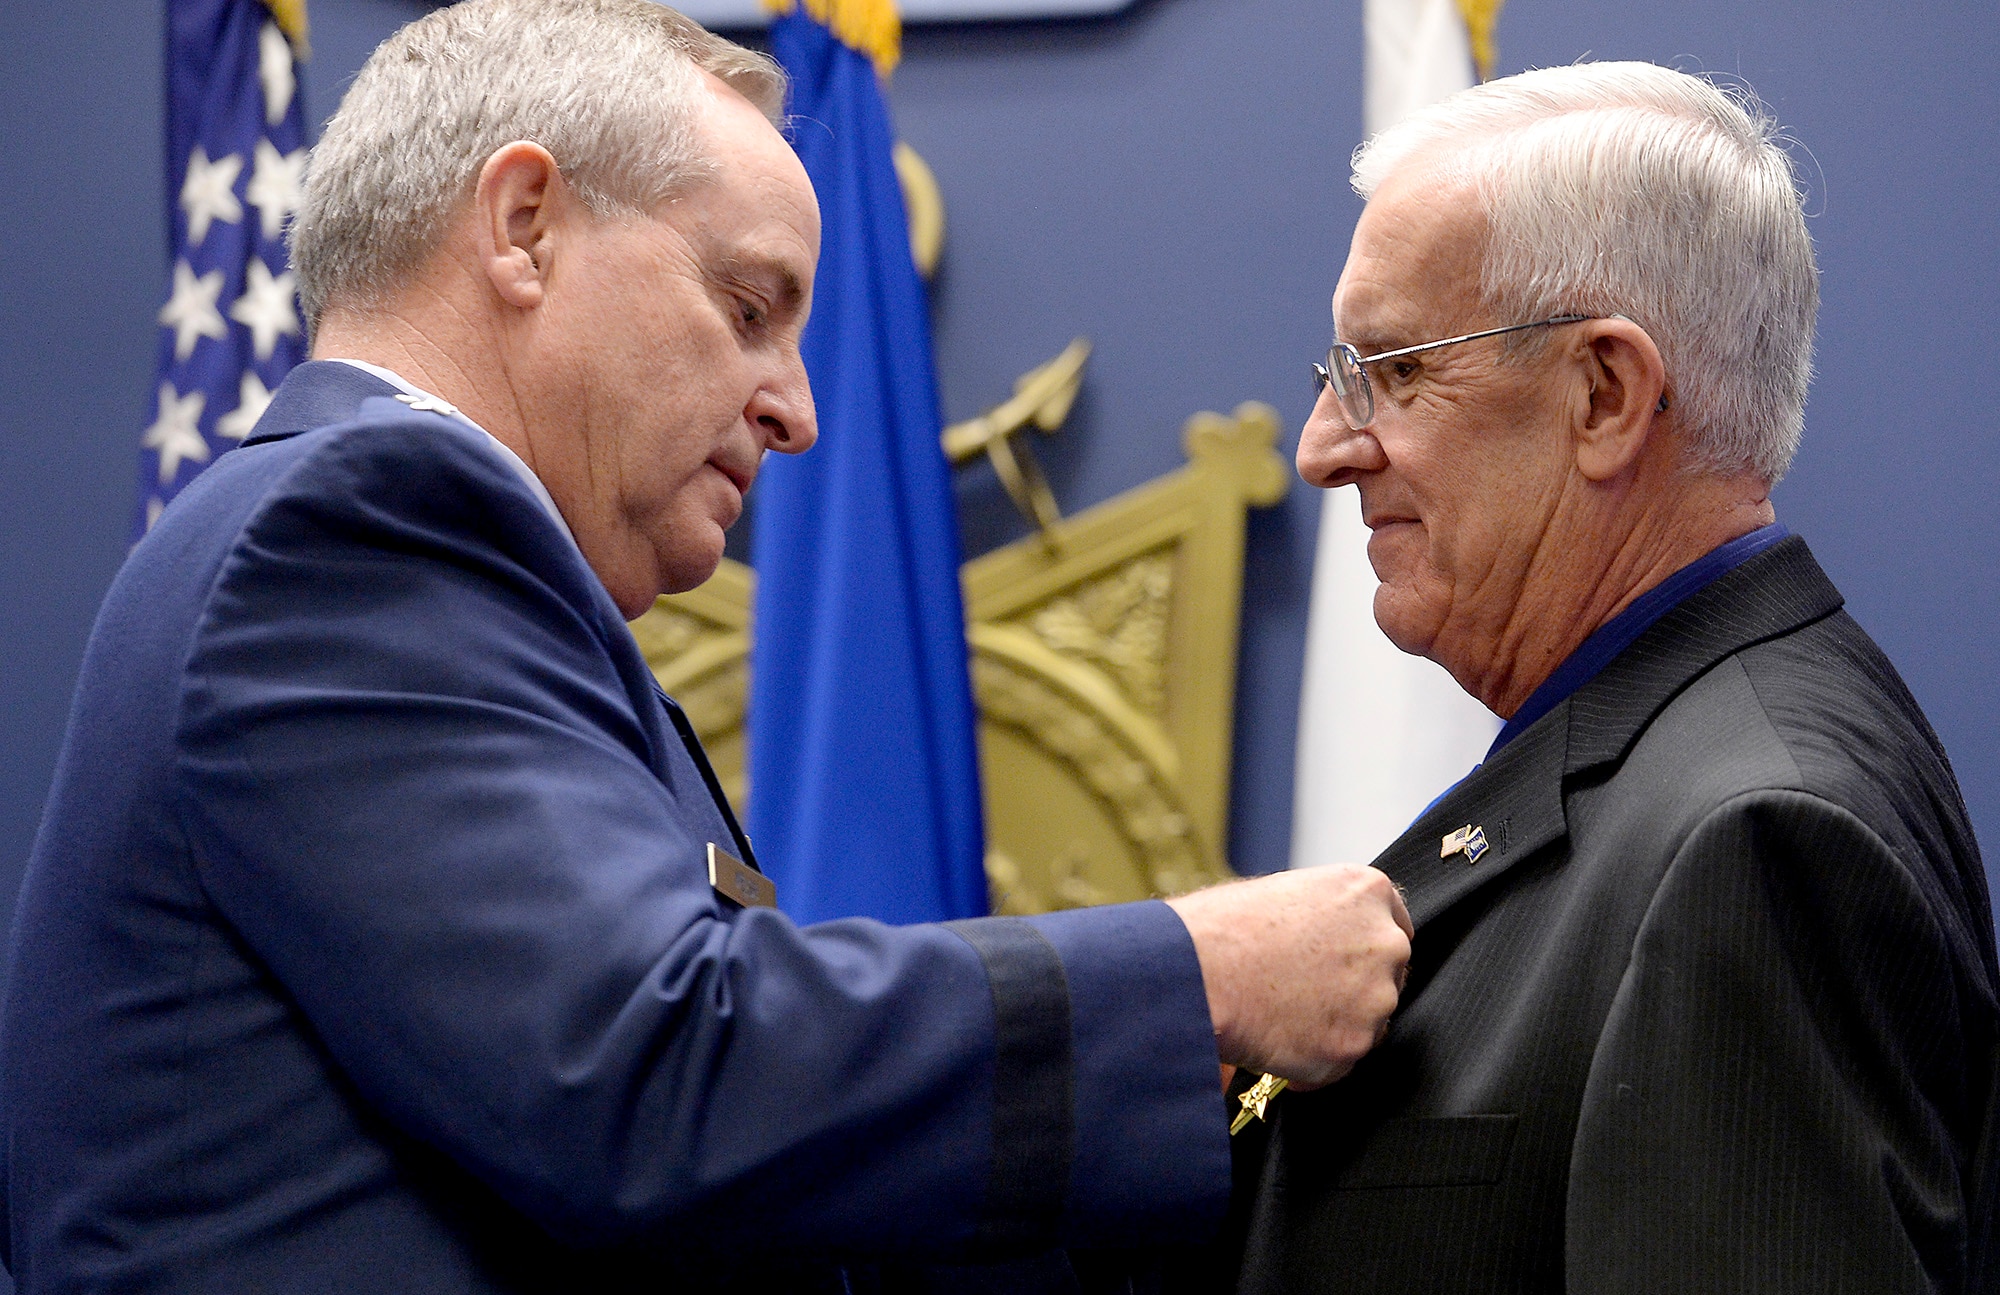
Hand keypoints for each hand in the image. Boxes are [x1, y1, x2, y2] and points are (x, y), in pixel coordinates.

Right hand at [1166, 865, 1411, 1089]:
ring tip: (1280, 1017)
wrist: (1198, 972)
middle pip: (1387, 975)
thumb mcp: (1282, 892)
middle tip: (1304, 995)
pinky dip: (1315, 1062)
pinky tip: (1275, 1043)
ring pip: (1368, 1022)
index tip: (1343, 963)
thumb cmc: (1222, 928)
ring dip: (1334, 1026)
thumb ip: (1325, 914)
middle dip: (1354, 989)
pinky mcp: (1354, 1046)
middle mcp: (1385, 941)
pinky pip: (1341, 1062)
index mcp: (1367, 891)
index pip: (1394, 925)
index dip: (1363, 949)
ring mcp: (1375, 997)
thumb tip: (1327, 940)